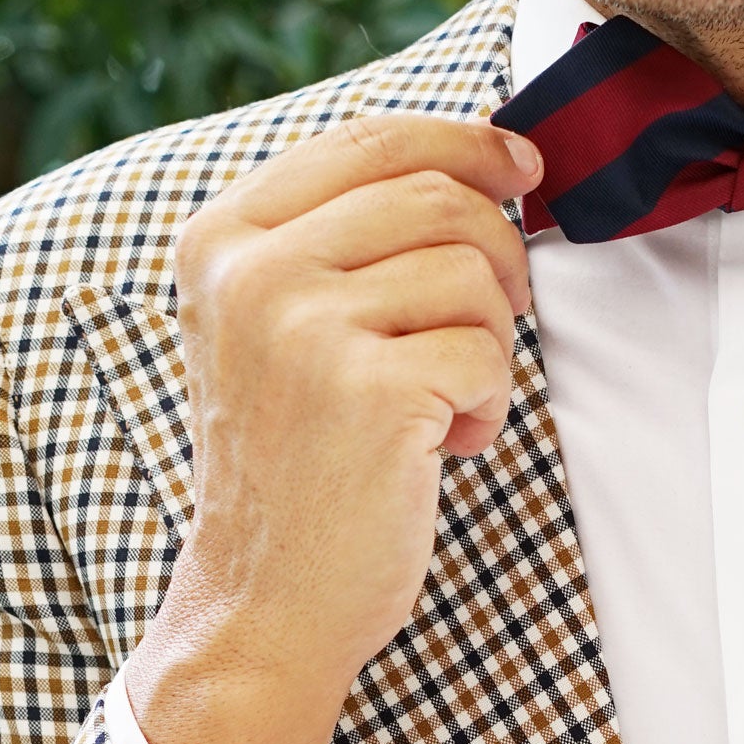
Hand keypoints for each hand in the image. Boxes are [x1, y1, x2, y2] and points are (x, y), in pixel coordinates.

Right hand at [126, 112, 542, 743]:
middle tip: (495, 322)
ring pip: (471, 270)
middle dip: (496, 256)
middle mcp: (253, 271)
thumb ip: (335, 243)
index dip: (464, 141)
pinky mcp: (370, 393)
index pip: (369, 138)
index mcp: (222, 239)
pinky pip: (486, 353)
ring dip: (490, 342)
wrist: (264, 604)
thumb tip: (478, 162)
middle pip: (436, 195)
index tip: (521, 166)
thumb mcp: (276, 332)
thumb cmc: (294, 473)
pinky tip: (446, 448)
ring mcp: (306, 329)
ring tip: (449, 405)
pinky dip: (489, 405)